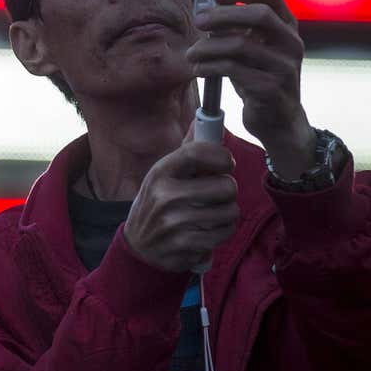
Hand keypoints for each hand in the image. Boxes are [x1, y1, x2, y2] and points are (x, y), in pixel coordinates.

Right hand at [122, 136, 240, 272]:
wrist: (139, 247)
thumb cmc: (158, 204)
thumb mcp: (164, 177)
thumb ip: (186, 152)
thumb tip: (200, 122)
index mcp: (160, 172)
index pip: (197, 153)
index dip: (221, 156)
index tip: (226, 164)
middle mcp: (164, 195)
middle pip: (225, 186)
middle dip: (227, 191)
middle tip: (216, 195)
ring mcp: (174, 221)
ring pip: (230, 211)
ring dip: (226, 213)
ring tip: (210, 214)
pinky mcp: (185, 243)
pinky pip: (225, 232)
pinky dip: (221, 232)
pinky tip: (207, 230)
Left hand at [186, 0, 313, 176]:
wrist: (278, 120)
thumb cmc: (258, 76)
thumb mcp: (250, 48)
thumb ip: (234, 28)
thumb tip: (203, 5)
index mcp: (287, 27)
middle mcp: (291, 44)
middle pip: (259, 16)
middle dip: (223, 15)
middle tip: (198, 21)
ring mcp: (284, 67)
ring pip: (240, 45)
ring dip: (207, 47)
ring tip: (191, 54)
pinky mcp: (271, 89)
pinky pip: (233, 70)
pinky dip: (208, 67)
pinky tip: (198, 69)